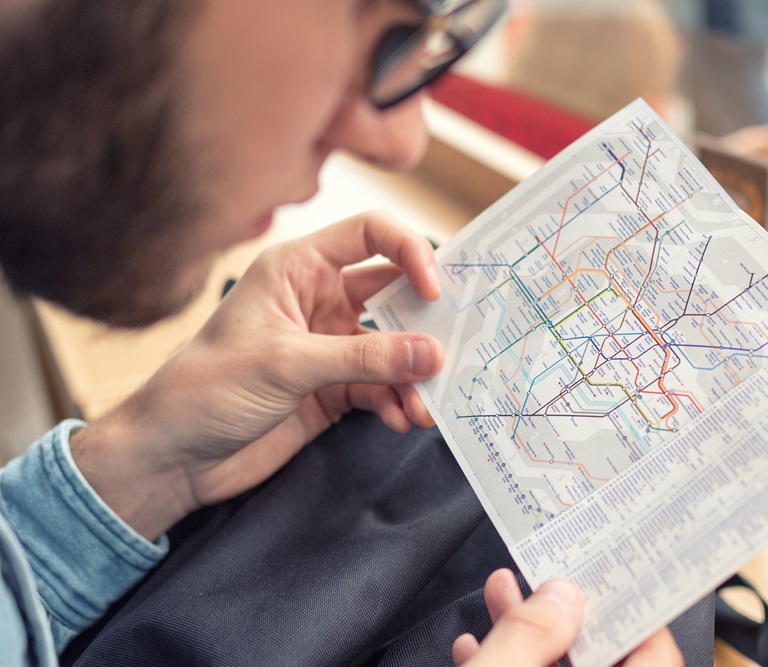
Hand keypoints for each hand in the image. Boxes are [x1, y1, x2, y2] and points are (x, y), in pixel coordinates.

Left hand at [70, 210, 444, 538]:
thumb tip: (432, 353)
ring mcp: (327, 345)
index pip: (370, 234)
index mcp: (298, 268)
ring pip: (393, 347)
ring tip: (429, 404)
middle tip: (458, 345)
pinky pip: (381, 386)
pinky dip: (398, 401)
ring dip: (414, 374)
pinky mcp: (332, 388)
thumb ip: (364, 356)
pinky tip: (404, 419)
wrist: (171, 458)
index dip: (410, 251)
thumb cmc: (205, 389)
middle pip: (393, 292)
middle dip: (426, 321)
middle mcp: (318, 299)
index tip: (436, 291)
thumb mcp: (287, 364)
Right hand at [453, 569, 683, 666]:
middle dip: (565, 610)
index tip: (612, 573)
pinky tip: (476, 645)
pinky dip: (511, 663)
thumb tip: (560, 596)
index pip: (657, 654)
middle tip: (546, 574)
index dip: (635, 608)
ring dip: (530, 633)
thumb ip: (528, 637)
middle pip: (605, 657)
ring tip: (501, 593)